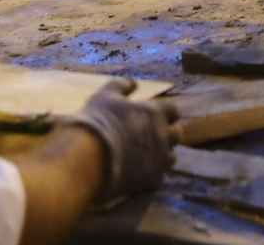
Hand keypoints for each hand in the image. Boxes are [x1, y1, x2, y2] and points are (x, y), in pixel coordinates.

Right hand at [62, 79, 178, 200]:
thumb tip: (132, 83)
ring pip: (171, 157)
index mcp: (154, 113)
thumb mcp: (105, 96)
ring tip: (145, 156)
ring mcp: (159, 160)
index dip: (165, 113)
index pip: (173, 110)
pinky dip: (151, 174)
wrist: (87, 159)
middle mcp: (162, 135)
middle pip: (177, 134)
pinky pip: (158, 177)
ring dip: (162, 155)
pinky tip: (137, 173)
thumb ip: (121, 86)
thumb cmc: (95, 122)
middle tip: (153, 136)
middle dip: (168, 134)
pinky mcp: (151, 181)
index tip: (155, 116)